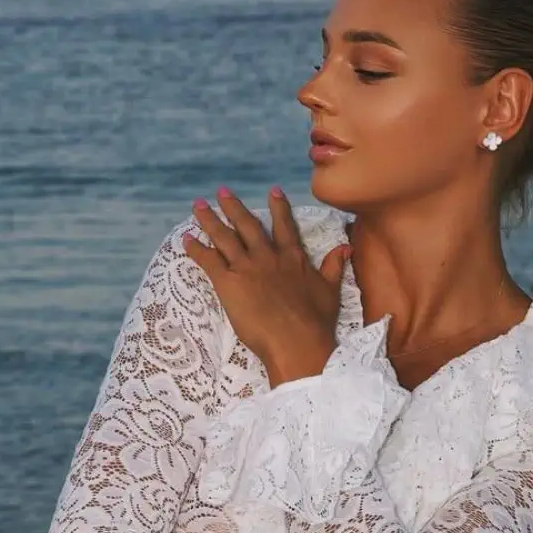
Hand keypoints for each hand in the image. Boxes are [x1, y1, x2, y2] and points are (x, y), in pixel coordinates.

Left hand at [183, 186, 350, 387]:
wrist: (297, 341)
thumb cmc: (316, 322)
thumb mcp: (331, 290)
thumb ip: (335, 266)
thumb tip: (345, 247)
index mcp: (293, 258)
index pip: (284, 226)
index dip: (278, 208)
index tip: (273, 191)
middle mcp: (267, 256)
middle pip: (247, 226)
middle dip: (234, 207)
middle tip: (222, 192)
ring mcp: (246, 267)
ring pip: (224, 237)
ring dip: (209, 220)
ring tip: (198, 206)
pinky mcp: (228, 282)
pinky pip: (208, 260)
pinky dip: (196, 249)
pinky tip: (186, 239)